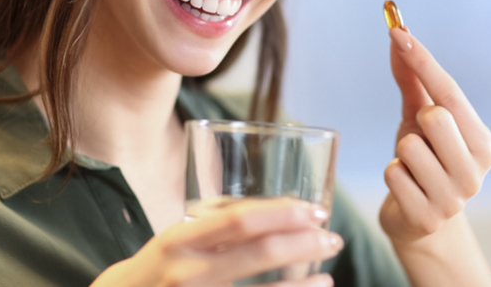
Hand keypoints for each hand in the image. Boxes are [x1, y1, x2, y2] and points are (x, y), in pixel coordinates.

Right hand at [92, 197, 341, 286]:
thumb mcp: (176, 240)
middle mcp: (187, 271)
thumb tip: (279, 214)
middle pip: (259, 253)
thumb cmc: (158, 269)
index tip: (315, 210)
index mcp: (180, 239)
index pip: (240, 220)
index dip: (284, 214)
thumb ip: (215, 228)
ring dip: (302, 285)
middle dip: (303, 243)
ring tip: (326, 275)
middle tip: (332, 238)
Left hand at [379, 27, 490, 245]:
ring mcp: (455, 198)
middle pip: (435, 115)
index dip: (422, 59)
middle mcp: (476, 170)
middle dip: (417, 121)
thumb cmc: (422, 160)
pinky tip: (405, 187)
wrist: (414, 219)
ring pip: (409, 147)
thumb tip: (398, 34)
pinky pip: (393, 174)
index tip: (397, 30)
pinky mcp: (428, 217)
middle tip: (420, 139)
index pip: (450, 91)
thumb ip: (413, 78)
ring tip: (411, 168)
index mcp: (482, 142)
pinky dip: (392, 175)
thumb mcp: (417, 118)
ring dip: (400, 154)